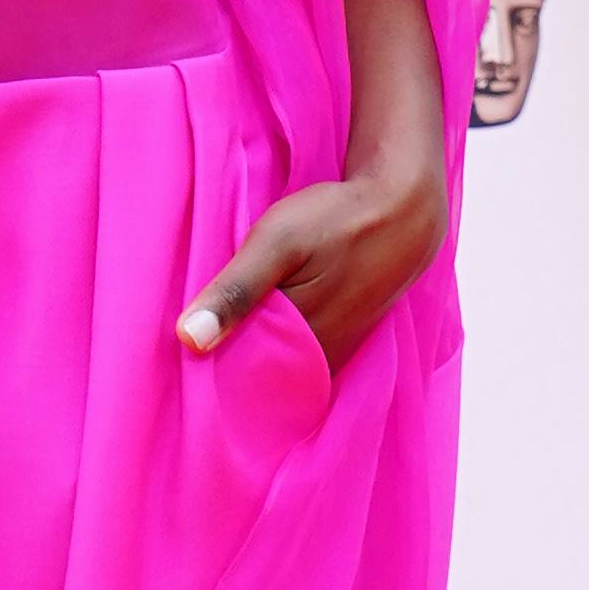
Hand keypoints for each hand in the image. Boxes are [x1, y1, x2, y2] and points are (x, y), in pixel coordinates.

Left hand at [180, 152, 444, 378]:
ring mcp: (333, 352)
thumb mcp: (278, 243)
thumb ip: (235, 291)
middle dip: (226, 359)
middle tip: (198, 335)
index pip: (233, 378)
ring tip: (228, 323)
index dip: (206, 365)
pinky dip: (276, 342)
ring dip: (251, 350)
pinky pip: (298, 354)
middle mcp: (316, 360)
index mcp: (296, 345)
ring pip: (277, 365)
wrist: (405, 211)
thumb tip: (188, 340)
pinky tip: (262, 318)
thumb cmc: (338, 221)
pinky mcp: (342, 340)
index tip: (183, 352)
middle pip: (255, 374)